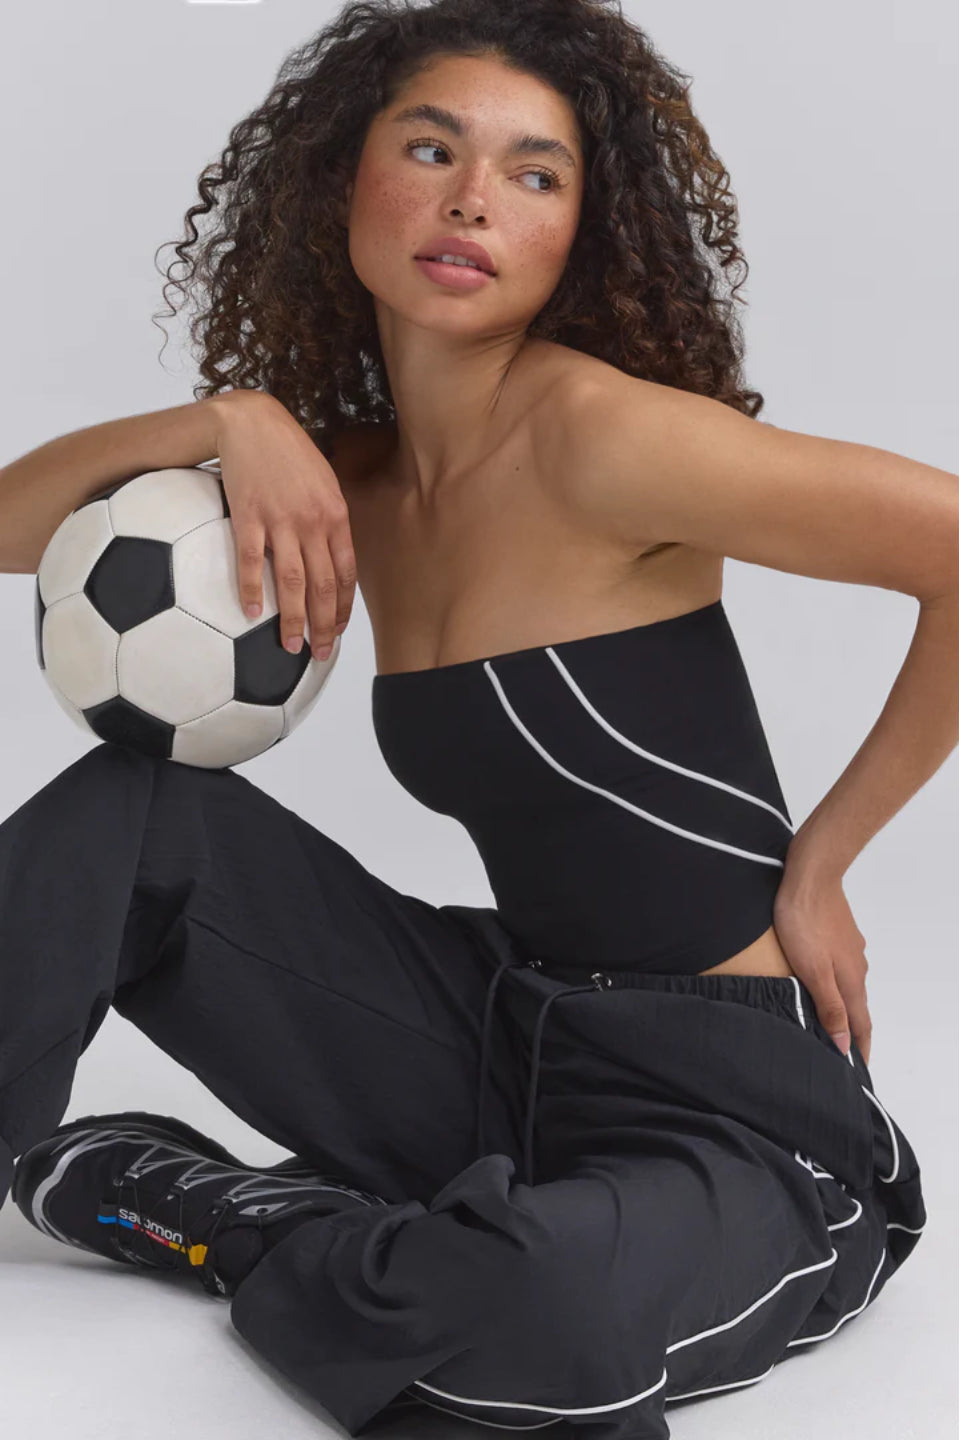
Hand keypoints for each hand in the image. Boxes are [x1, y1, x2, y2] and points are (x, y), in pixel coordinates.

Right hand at [208, 390, 356, 659]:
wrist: (251, 422)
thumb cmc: (290, 452)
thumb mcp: (324, 481)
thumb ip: (329, 520)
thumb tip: (331, 555)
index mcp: (336, 515)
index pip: (346, 572)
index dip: (344, 606)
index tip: (340, 630)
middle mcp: (312, 522)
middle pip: (323, 585)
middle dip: (324, 624)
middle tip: (321, 653)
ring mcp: (280, 520)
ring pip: (291, 581)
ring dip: (292, 618)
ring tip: (291, 646)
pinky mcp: (248, 516)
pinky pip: (250, 562)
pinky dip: (251, 590)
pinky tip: (251, 614)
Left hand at [772, 866, 871, 1065]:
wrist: (810, 876)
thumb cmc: (805, 922)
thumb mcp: (813, 971)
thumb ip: (829, 1007)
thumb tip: (844, 1044)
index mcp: (850, 981)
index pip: (860, 1025)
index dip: (860, 1049)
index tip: (858, 1071)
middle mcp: (856, 966)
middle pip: (856, 1006)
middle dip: (851, 1030)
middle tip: (840, 1051)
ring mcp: (848, 948)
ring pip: (847, 985)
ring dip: (841, 1005)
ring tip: (827, 1020)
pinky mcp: (838, 933)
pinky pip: (839, 966)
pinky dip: (833, 982)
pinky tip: (819, 981)